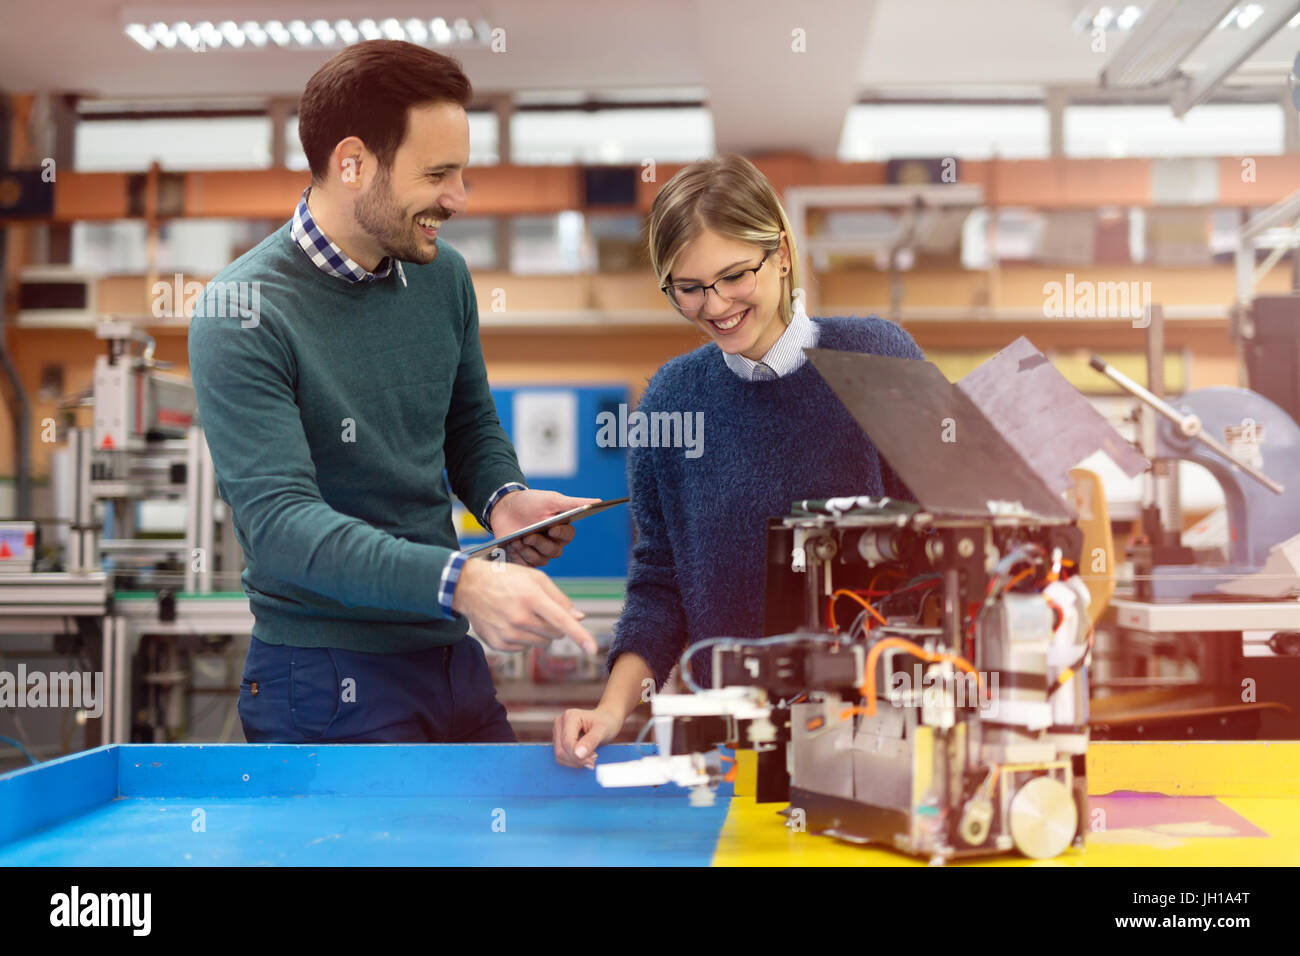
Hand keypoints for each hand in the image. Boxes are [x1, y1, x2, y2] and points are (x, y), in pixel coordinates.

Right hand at [452, 556, 596, 653]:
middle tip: (539, 610)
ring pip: (542, 643)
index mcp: (531, 598)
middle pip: (555, 634)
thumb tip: (580, 617)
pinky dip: (525, 638)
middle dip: (555, 625)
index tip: (592, 649)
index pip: (561, 621)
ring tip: (523, 614)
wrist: (469, 587)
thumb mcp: (535, 578)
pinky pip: (525, 648)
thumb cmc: (507, 579)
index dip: (579, 635)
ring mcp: (508, 634)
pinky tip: (511, 623)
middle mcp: (519, 618)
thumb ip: (560, 598)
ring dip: (540, 632)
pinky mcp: (499, 644)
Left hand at [487, 489, 600, 566]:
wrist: (503, 508)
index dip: (561, 534)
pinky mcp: (524, 559)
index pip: (568, 536)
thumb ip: (574, 504)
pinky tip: (512, 546)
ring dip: (527, 549)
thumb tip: (599, 502)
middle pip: (554, 551)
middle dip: (540, 543)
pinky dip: (519, 556)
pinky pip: (527, 565)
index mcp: (560, 528)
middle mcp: (551, 542)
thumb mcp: (551, 500)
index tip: (552, 529)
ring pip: (541, 560)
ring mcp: (537, 552)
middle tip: (528, 535)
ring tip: (517, 539)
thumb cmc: (529, 502)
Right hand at [553, 706, 622, 768]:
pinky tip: (584, 756)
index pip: (567, 742)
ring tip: (590, 756)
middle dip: (577, 759)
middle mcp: (560, 722)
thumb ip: (591, 741)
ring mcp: (558, 731)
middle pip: (561, 750)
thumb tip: (578, 754)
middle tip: (593, 758)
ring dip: (575, 762)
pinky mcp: (558, 739)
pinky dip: (573, 761)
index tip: (593, 758)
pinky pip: (561, 756)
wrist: (606, 720)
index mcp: (570, 716)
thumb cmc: (606, 723)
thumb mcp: (603, 730)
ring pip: (559, 755)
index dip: (578, 756)